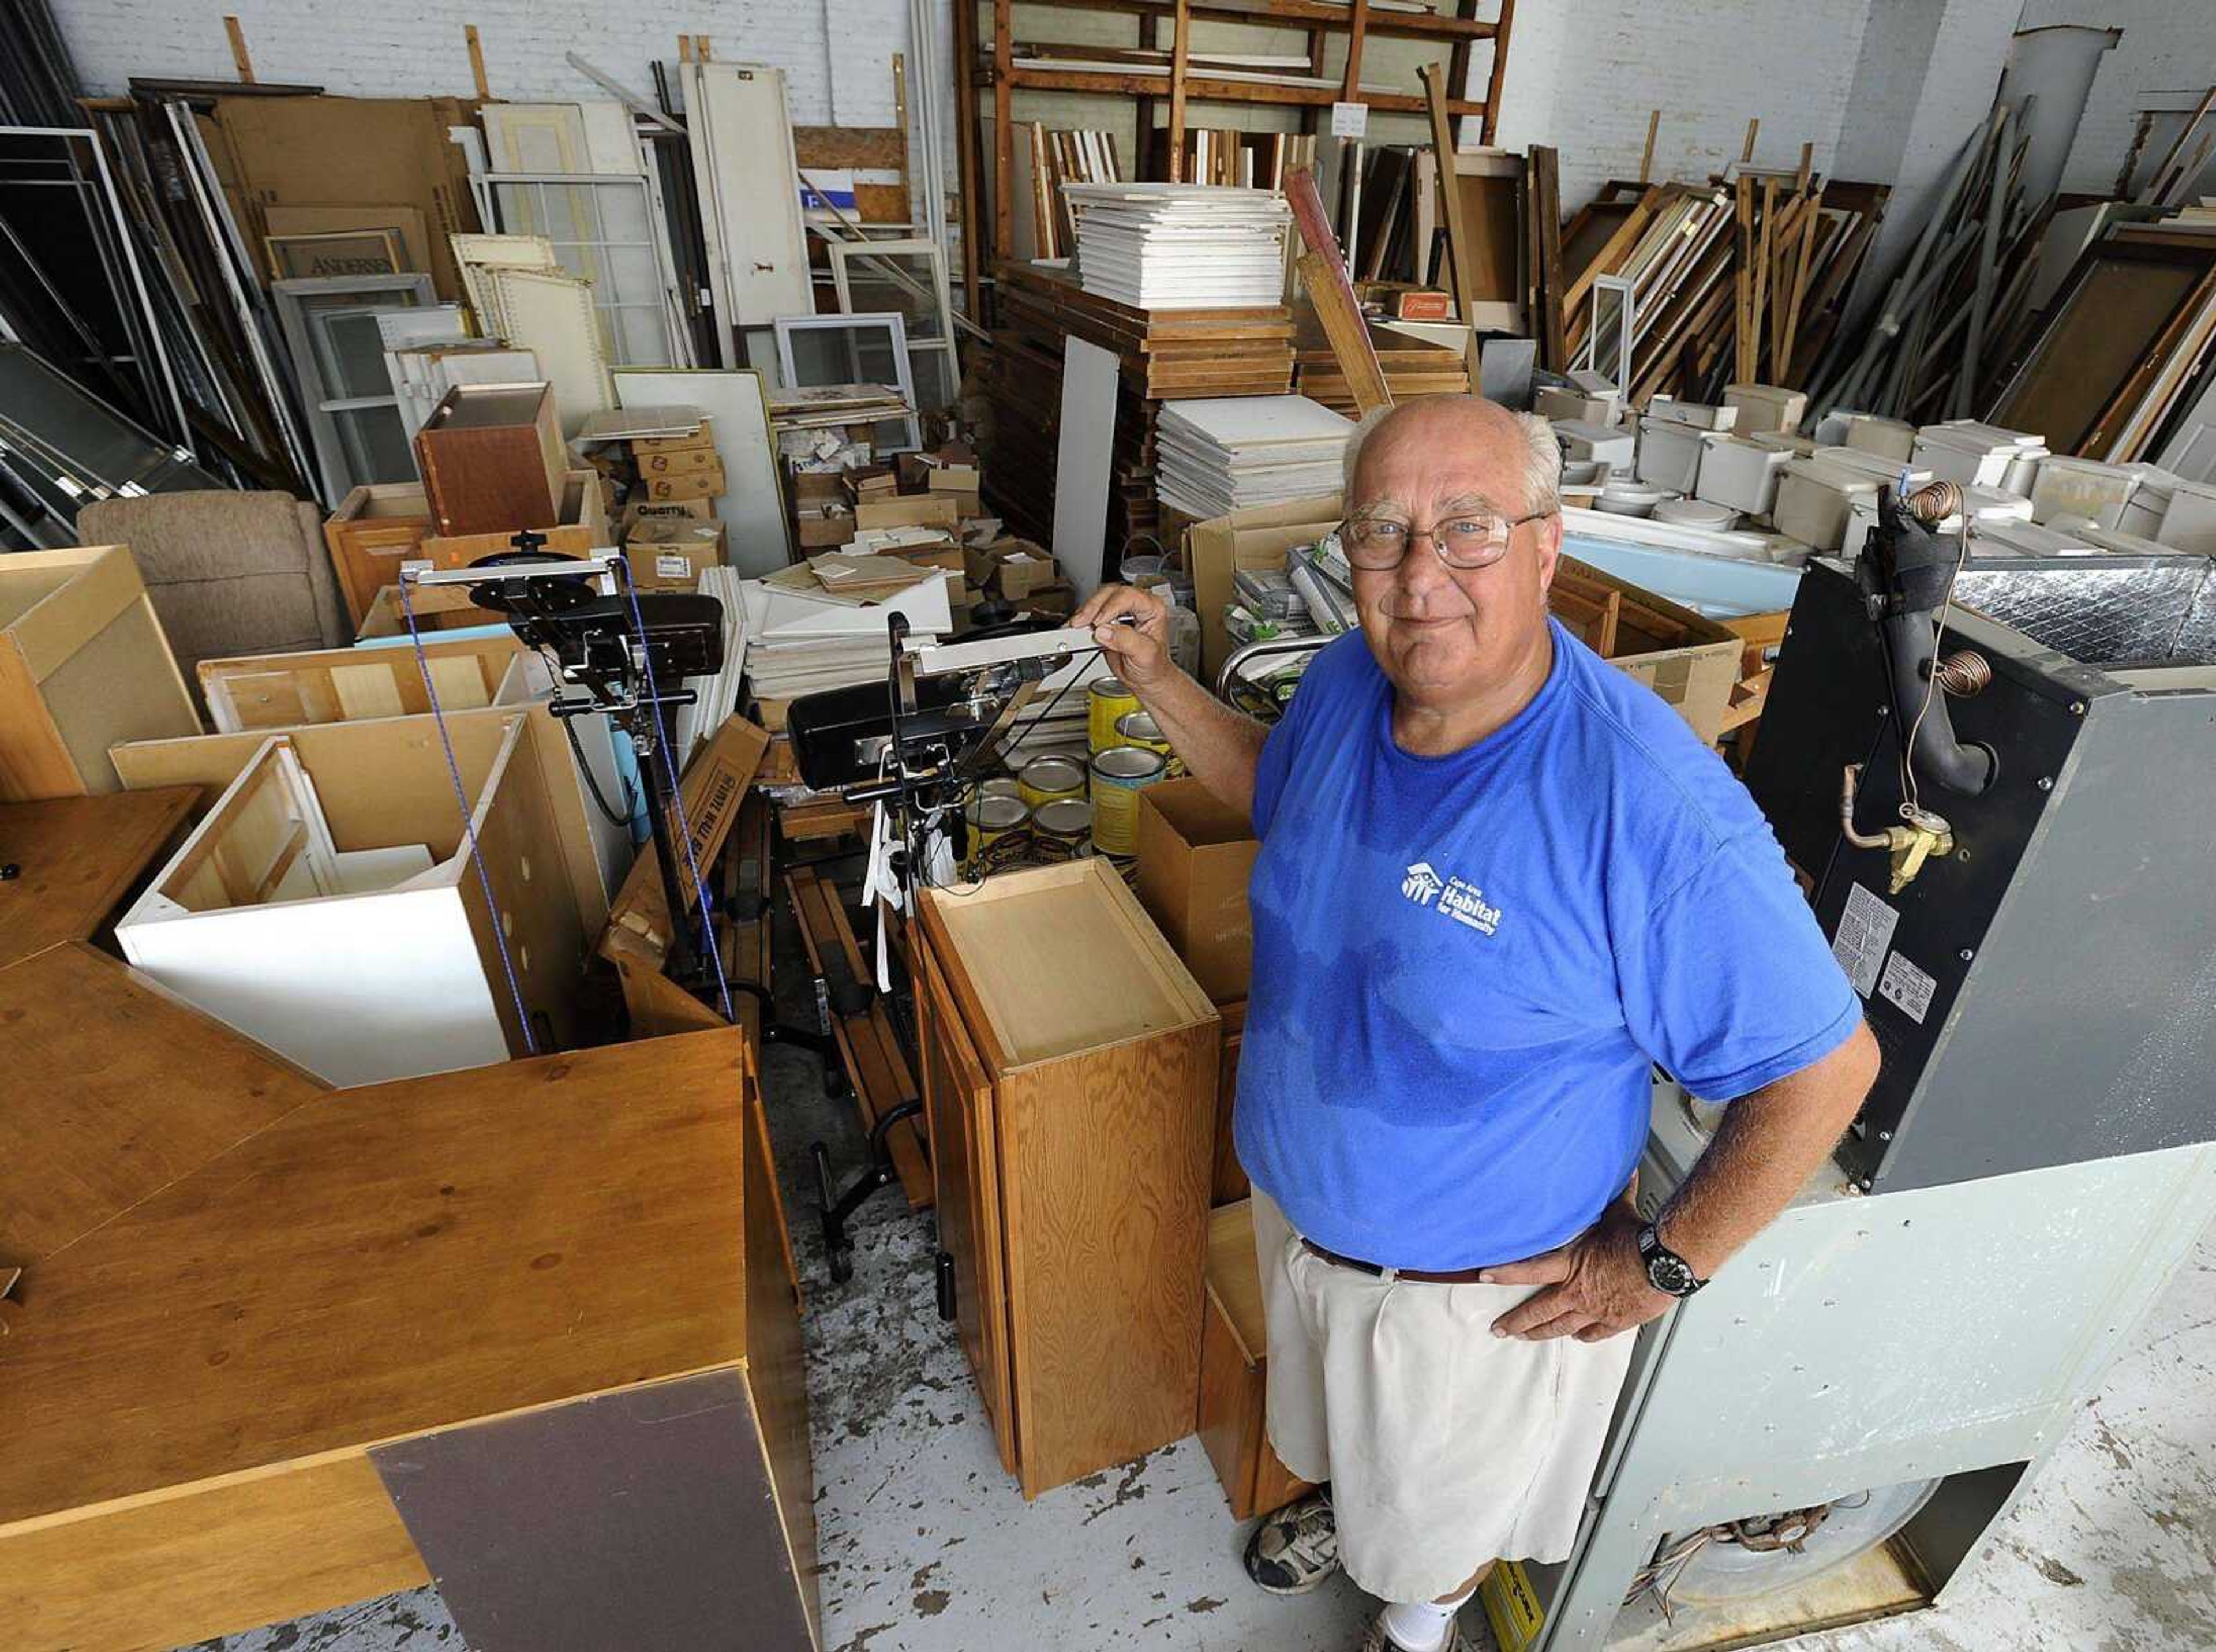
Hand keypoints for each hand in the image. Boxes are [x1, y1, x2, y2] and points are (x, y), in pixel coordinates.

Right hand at [1071, 582, 1174, 689]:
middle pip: (1111, 593)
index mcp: (1152, 608)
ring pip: (1100, 599)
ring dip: (1086, 611)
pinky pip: (1092, 611)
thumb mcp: (1145, 655)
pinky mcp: (1107, 620)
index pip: (1128, 596)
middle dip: (1094, 607)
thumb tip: (1104, 631)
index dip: (1111, 607)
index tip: (1099, 622)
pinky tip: (1078, 627)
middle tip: (1083, 622)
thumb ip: (1126, 640)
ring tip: (1078, 625)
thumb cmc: (1154, 666)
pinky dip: (1083, 618)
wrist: (1146, 678)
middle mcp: (1137, 606)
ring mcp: (1121, 611)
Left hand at [1481, 1198, 1675, 1342]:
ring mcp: (1596, 1310)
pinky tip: (1578, 1338)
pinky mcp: (1616, 1321)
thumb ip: (1614, 1196)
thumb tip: (1624, 1171)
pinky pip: (1595, 1334)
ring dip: (1541, 1333)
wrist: (1666, 1264)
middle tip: (1499, 1329)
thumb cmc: (1641, 1239)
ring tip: (1526, 1338)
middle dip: (1516, 1321)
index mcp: (1572, 1265)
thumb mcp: (1619, 1212)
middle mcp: (1578, 1292)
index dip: (1504, 1273)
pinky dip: (1585, 1336)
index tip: (1483, 1277)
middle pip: (1539, 1311)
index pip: (1528, 1270)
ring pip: (1561, 1327)